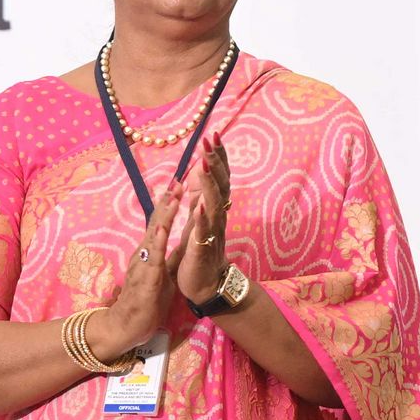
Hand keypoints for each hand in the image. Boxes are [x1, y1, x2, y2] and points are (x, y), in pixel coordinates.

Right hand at [86, 177, 183, 360]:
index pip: (160, 223)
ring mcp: (142, 265)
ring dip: (163, 215)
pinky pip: (152, 259)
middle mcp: (143, 254)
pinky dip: (157, 242)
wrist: (125, 327)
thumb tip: (180, 243)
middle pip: (155, 222)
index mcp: (149, 253)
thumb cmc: (144, 303)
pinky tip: (162, 229)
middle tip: (177, 178)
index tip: (180, 183)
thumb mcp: (162, 276)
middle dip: (167, 201)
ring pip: (153, 235)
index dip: (170, 204)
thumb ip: (168, 258)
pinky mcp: (145, 280)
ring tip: (173, 196)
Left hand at [170, 140, 232, 303]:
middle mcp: (217, 216)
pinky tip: (200, 206)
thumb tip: (199, 170)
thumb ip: (201, 195)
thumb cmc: (201, 250)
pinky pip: (204, 232)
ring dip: (209, 184)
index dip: (217, 156)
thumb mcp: (199, 218)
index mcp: (214, 208)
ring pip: (213, 204)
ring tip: (204, 164)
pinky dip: (202, 218)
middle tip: (211, 139)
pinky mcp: (203, 249)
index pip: (219, 177)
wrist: (206, 285)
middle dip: (215, 162)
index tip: (214, 134)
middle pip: (219, 185)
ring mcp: (212, 232)